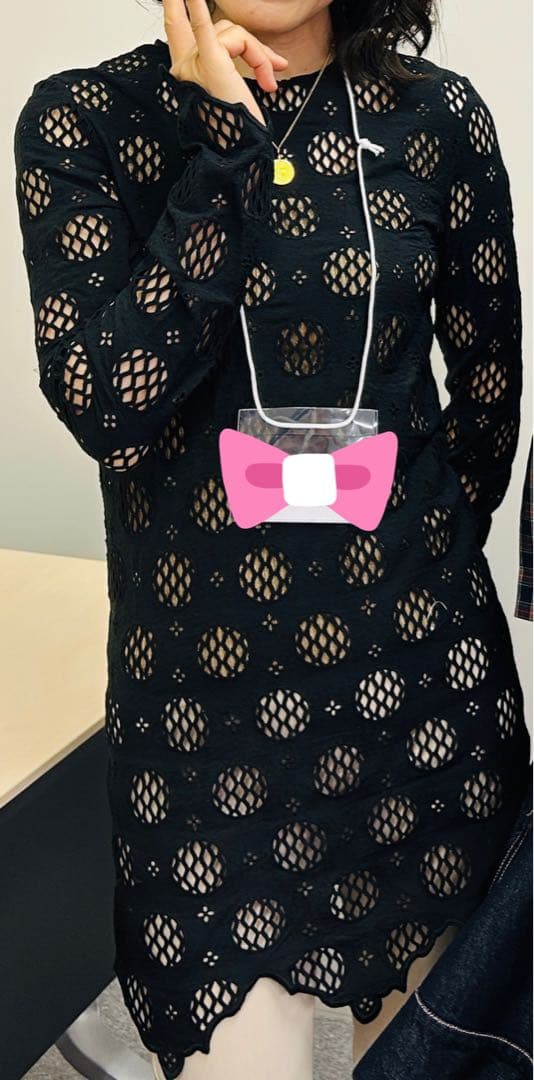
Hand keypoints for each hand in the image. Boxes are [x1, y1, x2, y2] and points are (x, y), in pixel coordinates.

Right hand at [162, 0, 287, 126]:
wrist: (238, 155)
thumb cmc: (236, 132)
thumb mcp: (233, 92)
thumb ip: (233, 65)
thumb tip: (263, 57)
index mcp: (186, 73)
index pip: (178, 29)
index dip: (176, 8)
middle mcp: (184, 67)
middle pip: (221, 29)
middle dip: (252, 45)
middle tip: (277, 66)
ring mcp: (193, 65)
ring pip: (233, 33)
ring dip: (259, 54)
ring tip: (269, 82)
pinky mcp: (209, 65)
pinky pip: (207, 30)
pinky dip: (199, 9)